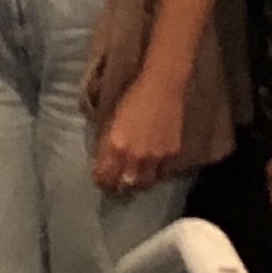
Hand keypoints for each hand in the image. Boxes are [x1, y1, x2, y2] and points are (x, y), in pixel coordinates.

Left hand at [92, 67, 190, 196]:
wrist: (161, 86)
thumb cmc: (131, 98)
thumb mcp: (110, 121)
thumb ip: (107, 145)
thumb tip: (103, 162)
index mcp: (115, 147)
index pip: (105, 178)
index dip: (101, 180)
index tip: (100, 178)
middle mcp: (135, 157)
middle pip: (124, 186)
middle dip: (118, 185)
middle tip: (116, 181)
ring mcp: (155, 158)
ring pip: (143, 183)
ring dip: (136, 182)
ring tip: (133, 178)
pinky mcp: (171, 154)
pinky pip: (160, 172)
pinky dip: (153, 171)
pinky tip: (150, 165)